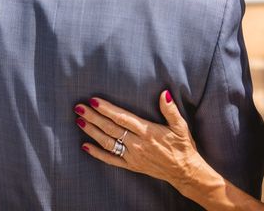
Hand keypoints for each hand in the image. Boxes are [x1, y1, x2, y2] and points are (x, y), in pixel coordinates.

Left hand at [75, 90, 204, 191]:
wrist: (184, 171)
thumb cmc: (182, 146)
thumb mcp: (180, 126)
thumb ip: (170, 110)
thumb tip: (164, 93)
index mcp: (147, 131)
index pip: (122, 118)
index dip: (107, 109)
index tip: (94, 100)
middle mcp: (137, 144)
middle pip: (110, 128)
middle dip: (93, 117)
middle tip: (79, 107)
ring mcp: (132, 156)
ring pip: (107, 142)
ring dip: (92, 131)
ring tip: (79, 121)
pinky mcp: (131, 165)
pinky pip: (110, 160)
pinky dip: (97, 153)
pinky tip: (85, 146)